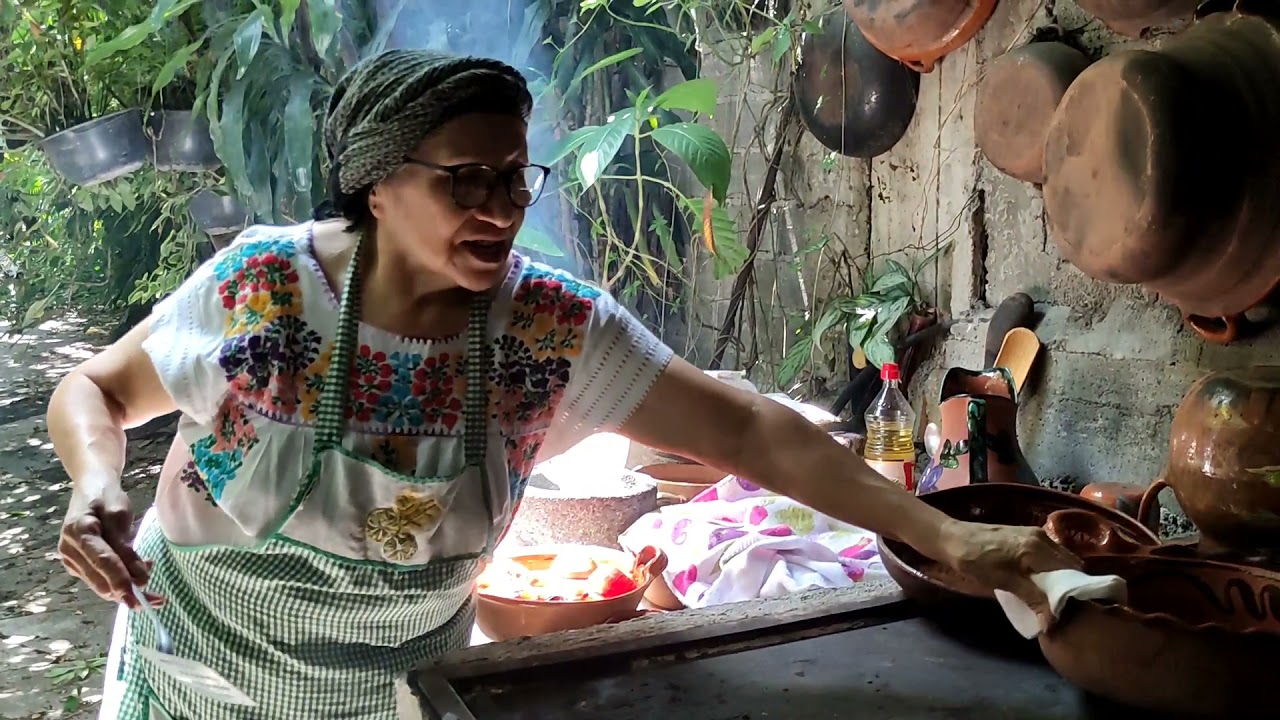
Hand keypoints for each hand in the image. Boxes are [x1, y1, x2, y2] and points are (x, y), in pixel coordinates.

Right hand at [59, 485, 162, 609]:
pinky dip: (121, 580)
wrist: (91, 487)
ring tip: (152, 580)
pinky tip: (140, 572)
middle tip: (157, 600)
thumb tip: (140, 578)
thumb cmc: (106, 498)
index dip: (121, 582)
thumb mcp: (120, 516)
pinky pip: (101, 579)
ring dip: (127, 588)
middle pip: (100, 581)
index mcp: (78, 532)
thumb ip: (127, 548)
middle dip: (128, 593)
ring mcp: (71, 560)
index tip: (138, 599)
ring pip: (101, 585)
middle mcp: (69, 550)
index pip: (103, 562)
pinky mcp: (78, 565)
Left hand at [940, 519, 1081, 630]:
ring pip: (1060, 559)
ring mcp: (1035, 534)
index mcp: (1037, 547)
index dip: (1072, 592)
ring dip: (1060, 578)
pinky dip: (1051, 568)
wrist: (953, 539)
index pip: (1069, 572)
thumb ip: (1032, 598)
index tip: (1072, 610)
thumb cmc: (976, 561)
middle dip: (1069, 585)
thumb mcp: (1004, 582)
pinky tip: (1043, 583)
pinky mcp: (1027, 535)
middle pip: (1069, 564)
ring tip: (1053, 598)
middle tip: (1063, 606)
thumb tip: (1052, 621)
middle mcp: (1042, 537)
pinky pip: (1049, 554)